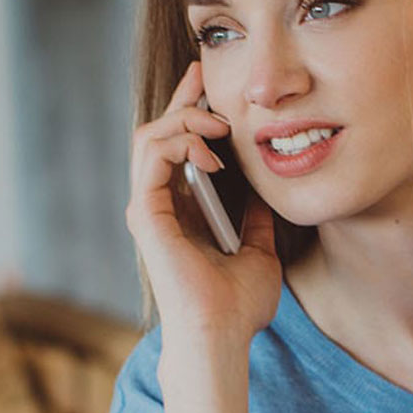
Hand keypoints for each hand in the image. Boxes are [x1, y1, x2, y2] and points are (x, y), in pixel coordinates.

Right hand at [125, 61, 281, 349]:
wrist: (222, 336)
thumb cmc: (238, 307)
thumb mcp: (260, 252)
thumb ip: (257, 222)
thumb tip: (267, 196)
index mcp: (180, 212)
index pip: (177, 149)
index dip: (190, 112)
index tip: (210, 86)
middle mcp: (158, 206)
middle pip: (158, 134)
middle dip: (181, 99)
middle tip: (204, 75)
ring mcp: (148, 209)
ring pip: (149, 137)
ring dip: (184, 119)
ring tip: (218, 123)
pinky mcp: (145, 214)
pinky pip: (151, 156)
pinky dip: (179, 141)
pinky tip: (212, 150)